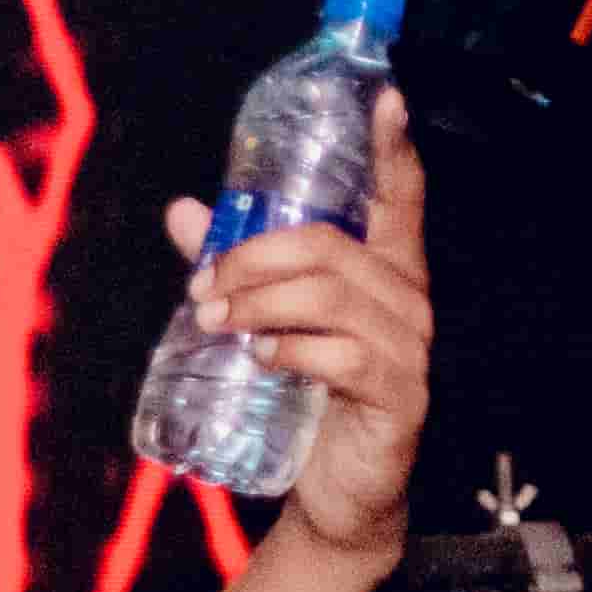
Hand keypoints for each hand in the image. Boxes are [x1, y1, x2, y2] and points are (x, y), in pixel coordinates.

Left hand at [179, 102, 429, 562]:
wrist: (333, 492)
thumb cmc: (304, 395)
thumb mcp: (267, 323)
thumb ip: (233, 267)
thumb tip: (184, 211)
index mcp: (383, 270)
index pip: (399, 197)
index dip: (393, 149)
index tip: (385, 99)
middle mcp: (406, 300)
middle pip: (330, 247)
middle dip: (253, 258)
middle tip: (201, 289)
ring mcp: (407, 347)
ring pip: (332, 296)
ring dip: (259, 302)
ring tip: (213, 323)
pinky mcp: (397, 395)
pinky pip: (344, 356)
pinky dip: (293, 350)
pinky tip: (263, 357)